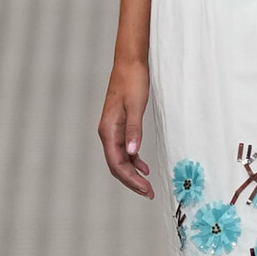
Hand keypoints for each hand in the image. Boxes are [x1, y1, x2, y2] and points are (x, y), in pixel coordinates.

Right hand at [98, 57, 153, 196]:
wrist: (129, 62)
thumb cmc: (133, 81)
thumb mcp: (136, 106)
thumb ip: (134, 130)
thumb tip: (133, 154)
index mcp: (108, 130)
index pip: (117, 163)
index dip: (130, 179)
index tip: (145, 189)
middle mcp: (107, 132)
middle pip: (117, 165)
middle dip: (131, 181)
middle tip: (149, 193)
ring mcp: (112, 129)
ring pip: (120, 159)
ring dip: (133, 173)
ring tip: (147, 186)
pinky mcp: (119, 125)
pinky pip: (124, 149)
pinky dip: (134, 160)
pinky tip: (144, 167)